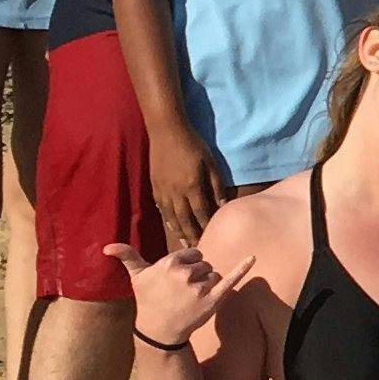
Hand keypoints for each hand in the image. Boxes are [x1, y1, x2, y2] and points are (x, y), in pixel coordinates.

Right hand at [112, 236, 251, 351]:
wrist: (159, 330)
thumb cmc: (148, 300)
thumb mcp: (138, 277)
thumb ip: (128, 257)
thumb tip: (107, 246)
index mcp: (170, 263)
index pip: (193, 253)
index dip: (188, 265)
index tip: (177, 278)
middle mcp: (185, 273)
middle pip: (205, 264)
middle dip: (197, 275)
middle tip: (182, 292)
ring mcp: (200, 287)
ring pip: (215, 275)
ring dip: (207, 285)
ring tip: (191, 299)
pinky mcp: (213, 300)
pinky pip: (230, 280)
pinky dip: (243, 268)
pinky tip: (253, 258)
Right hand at [151, 125, 227, 250]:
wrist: (166, 131)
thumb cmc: (193, 145)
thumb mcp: (211, 163)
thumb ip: (216, 185)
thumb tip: (223, 205)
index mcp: (192, 186)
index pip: (201, 213)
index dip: (207, 227)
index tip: (213, 238)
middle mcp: (176, 192)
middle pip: (185, 220)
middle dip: (193, 235)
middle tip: (199, 249)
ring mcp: (163, 190)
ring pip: (172, 217)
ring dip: (179, 231)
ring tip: (185, 243)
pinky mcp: (155, 186)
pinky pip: (162, 208)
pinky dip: (168, 220)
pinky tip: (172, 226)